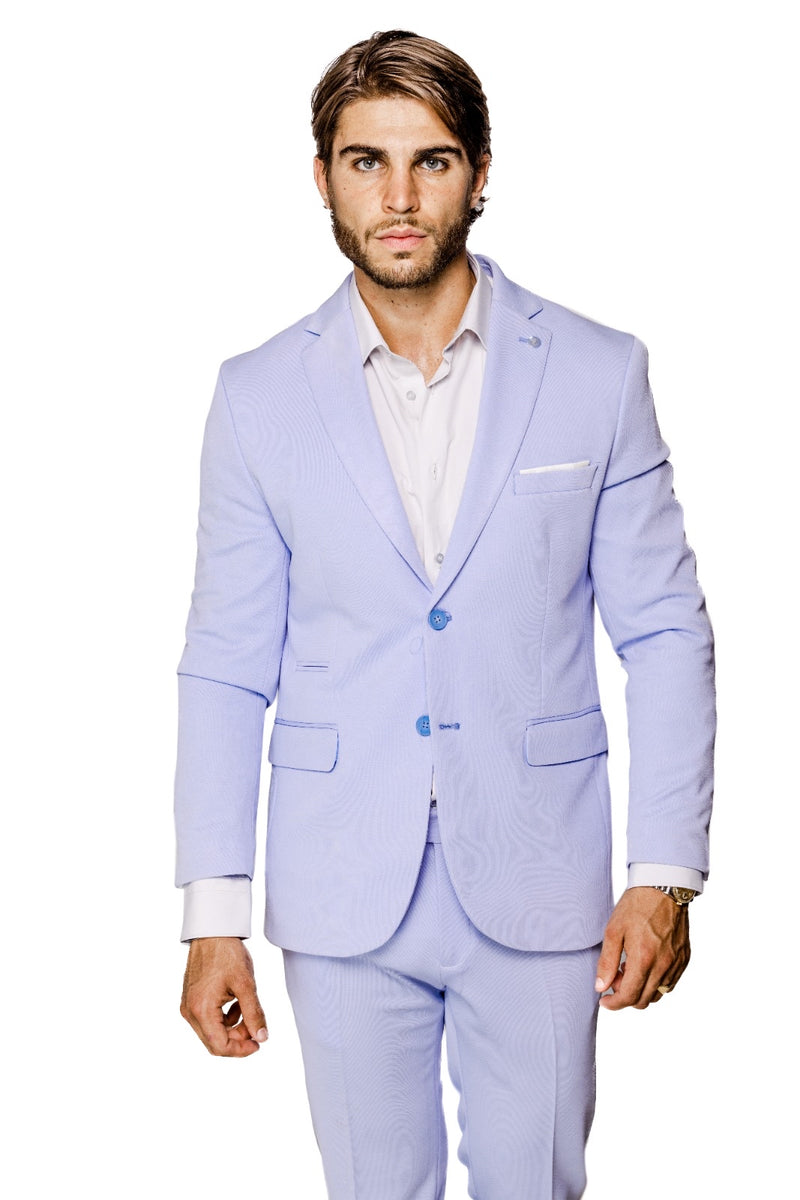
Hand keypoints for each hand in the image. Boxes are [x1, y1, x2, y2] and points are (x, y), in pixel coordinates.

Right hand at [181, 936, 267, 1055]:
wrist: (212, 930)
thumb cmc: (227, 953)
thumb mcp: (246, 984)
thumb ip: (254, 1014)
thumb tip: (262, 1037)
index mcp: (201, 1010)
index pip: (219, 1046)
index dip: (241, 1050)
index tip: (258, 1044)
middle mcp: (190, 1011)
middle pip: (214, 1042)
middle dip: (238, 1039)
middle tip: (256, 1027)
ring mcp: (188, 1005)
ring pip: (212, 1031)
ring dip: (232, 1027)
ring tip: (247, 1008)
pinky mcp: (191, 998)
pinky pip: (208, 1018)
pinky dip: (224, 1016)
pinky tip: (236, 1001)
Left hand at [595, 887, 689, 1010]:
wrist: (663, 888)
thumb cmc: (636, 906)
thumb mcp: (613, 931)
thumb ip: (607, 962)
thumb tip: (601, 986)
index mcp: (644, 959)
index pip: (629, 997)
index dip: (614, 1004)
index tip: (604, 1000)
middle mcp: (663, 965)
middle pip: (644, 1000)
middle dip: (626, 997)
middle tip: (615, 979)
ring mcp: (676, 963)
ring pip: (658, 994)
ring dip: (642, 990)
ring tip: (630, 969)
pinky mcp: (684, 958)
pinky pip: (670, 983)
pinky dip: (656, 982)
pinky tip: (646, 966)